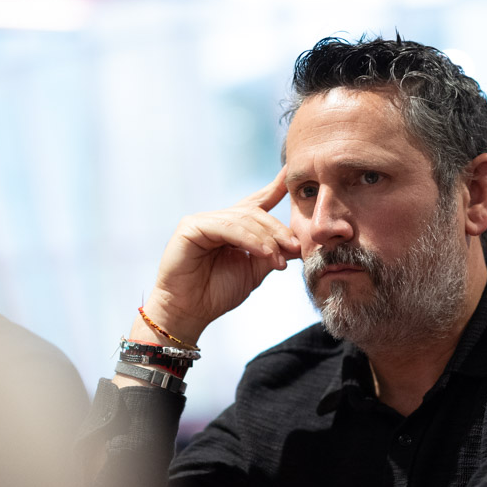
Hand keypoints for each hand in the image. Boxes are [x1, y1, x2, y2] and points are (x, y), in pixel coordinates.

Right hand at [137, 169, 299, 347]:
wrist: (190, 312)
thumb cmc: (216, 294)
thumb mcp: (253, 272)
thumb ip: (271, 255)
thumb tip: (297, 244)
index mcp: (232, 229)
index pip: (257, 204)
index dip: (274, 188)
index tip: (290, 174)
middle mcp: (218, 221)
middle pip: (255, 214)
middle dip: (278, 230)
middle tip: (295, 248)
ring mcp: (203, 221)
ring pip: (243, 220)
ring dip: (266, 239)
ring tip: (278, 259)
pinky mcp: (192, 227)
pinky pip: (227, 227)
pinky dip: (249, 239)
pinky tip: (263, 252)